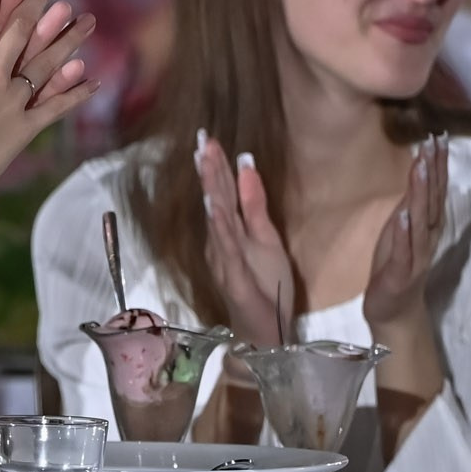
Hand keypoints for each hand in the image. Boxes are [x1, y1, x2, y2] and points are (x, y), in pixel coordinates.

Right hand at [194, 133, 296, 346]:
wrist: (266, 333)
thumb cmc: (266, 287)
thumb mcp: (268, 240)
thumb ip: (255, 206)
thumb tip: (247, 166)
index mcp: (230, 232)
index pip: (222, 194)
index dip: (215, 166)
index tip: (208, 138)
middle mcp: (221, 243)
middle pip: (215, 201)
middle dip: (209, 170)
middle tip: (202, 139)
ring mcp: (225, 261)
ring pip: (217, 220)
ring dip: (211, 190)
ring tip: (206, 163)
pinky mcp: (235, 279)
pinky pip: (226, 249)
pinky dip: (219, 226)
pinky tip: (215, 206)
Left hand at [363, 136, 447, 329]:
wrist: (394, 312)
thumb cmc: (397, 266)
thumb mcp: (402, 230)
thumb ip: (412, 204)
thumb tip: (419, 173)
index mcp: (427, 227)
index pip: (436, 191)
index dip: (438, 165)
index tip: (439, 137)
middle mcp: (427, 238)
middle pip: (433, 201)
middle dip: (434, 171)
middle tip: (434, 142)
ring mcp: (415, 257)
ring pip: (421, 222)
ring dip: (422, 194)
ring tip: (421, 168)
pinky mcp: (400, 274)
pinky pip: (403, 252)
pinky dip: (405, 233)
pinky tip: (404, 215)